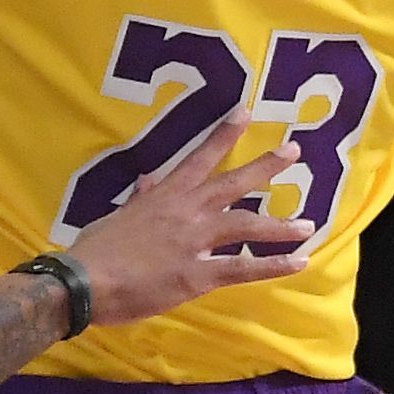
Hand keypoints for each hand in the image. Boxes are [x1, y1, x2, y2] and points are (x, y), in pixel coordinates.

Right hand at [66, 113, 313, 325]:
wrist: (85, 281)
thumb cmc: (96, 249)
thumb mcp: (117, 216)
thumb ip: (140, 199)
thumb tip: (148, 180)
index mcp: (165, 195)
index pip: (199, 157)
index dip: (224, 134)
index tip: (245, 112)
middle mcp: (187, 211)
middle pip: (234, 183)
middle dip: (266, 166)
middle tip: (294, 150)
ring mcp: (195, 242)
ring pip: (247, 226)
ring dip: (281, 225)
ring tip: (308, 225)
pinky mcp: (198, 275)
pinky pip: (243, 269)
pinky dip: (273, 265)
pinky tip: (299, 262)